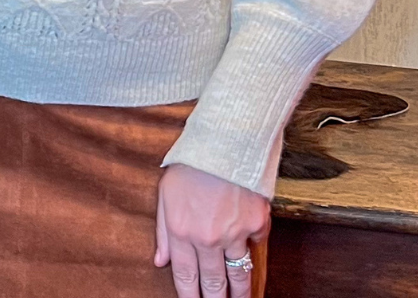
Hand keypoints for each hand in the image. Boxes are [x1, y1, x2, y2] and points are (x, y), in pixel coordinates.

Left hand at [155, 163, 269, 296]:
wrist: (225, 136)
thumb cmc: (192, 160)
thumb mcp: (166, 192)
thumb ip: (162, 230)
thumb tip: (160, 261)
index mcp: (181, 230)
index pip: (185, 277)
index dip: (189, 297)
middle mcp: (207, 238)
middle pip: (213, 283)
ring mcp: (234, 232)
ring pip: (239, 274)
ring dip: (240, 293)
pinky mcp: (257, 222)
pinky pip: (257, 244)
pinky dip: (254, 247)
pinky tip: (252, 251)